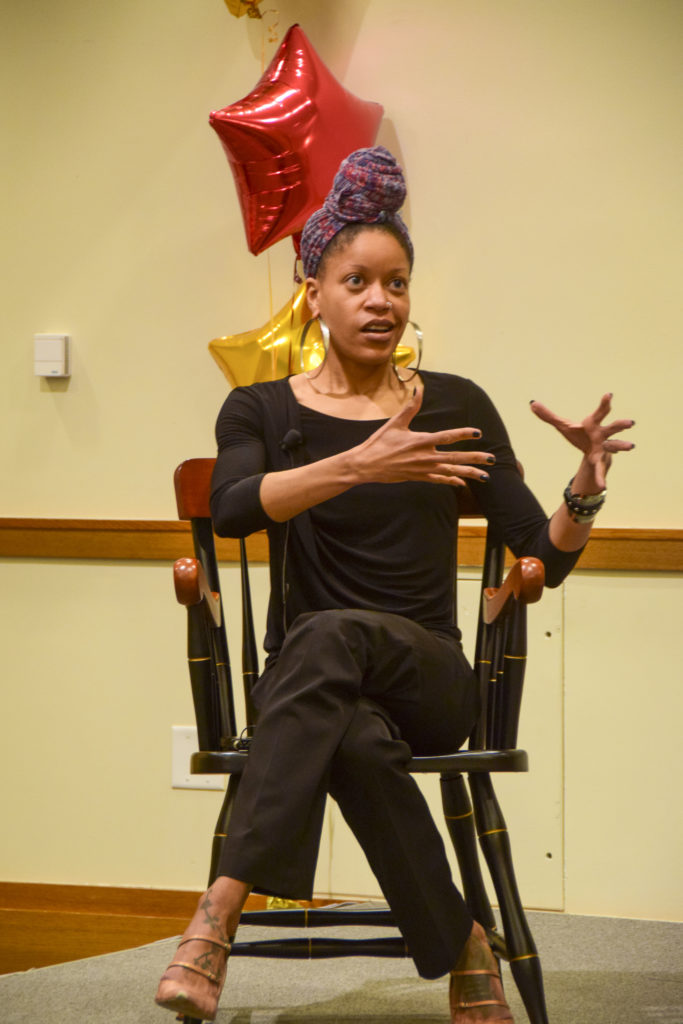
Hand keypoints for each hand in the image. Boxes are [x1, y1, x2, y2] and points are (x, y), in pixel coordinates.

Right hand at [354, 386, 493, 486]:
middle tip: (492, 460)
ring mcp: (423, 469)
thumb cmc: (379, 443)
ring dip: (469, 473)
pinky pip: (439, 480)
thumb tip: (419, 390)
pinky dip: (451, 481)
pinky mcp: (418, 477)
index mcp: (420, 441)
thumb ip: (411, 407)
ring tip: (485, 476)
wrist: (366, 465)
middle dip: (475, 459)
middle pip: (455, 458)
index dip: (463, 434)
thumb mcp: (395, 423)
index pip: (447, 437)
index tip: (477, 433)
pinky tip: (463, 483)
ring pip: (451, 472)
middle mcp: (425, 457)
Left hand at [530, 393, 634, 490]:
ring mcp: (604, 448)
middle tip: (630, 423)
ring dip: (621, 446)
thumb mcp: (562, 425)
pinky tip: (602, 486)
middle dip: (621, 425)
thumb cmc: (578, 433)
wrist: (588, 450)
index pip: (600, 411)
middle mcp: (602, 434)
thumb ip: (548, 416)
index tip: (609, 395)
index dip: (604, 403)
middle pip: (613, 428)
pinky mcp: (599, 461)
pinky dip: (600, 477)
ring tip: (630, 446)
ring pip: (614, 446)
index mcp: (593, 424)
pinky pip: (600, 469)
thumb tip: (532, 404)